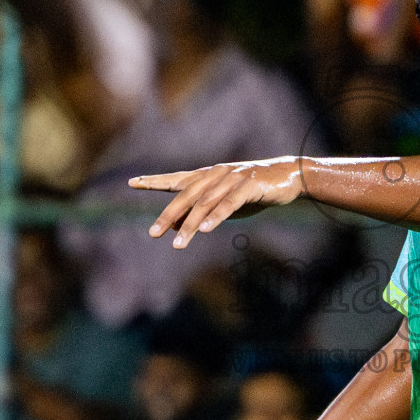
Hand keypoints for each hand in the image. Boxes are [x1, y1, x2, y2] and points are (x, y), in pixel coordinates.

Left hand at [129, 158, 303, 249]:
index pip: (176, 179)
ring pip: (206, 203)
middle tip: (154, 233)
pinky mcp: (250, 185)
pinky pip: (230, 203)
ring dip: (191, 225)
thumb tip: (174, 228)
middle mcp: (216, 175)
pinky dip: (216, 216)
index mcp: (208, 177)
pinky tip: (205, 229)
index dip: (154, 181)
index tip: (132, 183)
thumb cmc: (252, 191)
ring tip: (178, 245)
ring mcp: (233, 178)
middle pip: (187, 196)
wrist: (287, 176)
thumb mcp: (222, 204)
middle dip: (169, 215)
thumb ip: (200, 213)